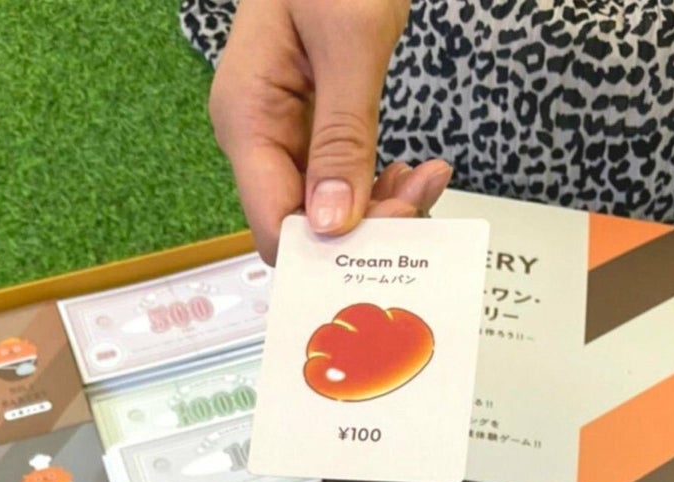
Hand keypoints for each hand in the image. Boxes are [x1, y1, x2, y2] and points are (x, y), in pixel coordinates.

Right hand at [209, 0, 451, 260]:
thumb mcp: (349, 40)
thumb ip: (340, 136)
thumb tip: (330, 224)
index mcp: (246, 117)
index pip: (272, 226)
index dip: (328, 248)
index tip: (390, 232)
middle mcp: (256, 135)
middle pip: (301, 225)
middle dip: (364, 228)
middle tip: (423, 198)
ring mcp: (282, 131)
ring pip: (327, 209)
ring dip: (381, 208)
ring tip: (427, 178)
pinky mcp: (311, 124)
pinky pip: (341, 178)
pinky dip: (380, 184)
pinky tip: (414, 170)